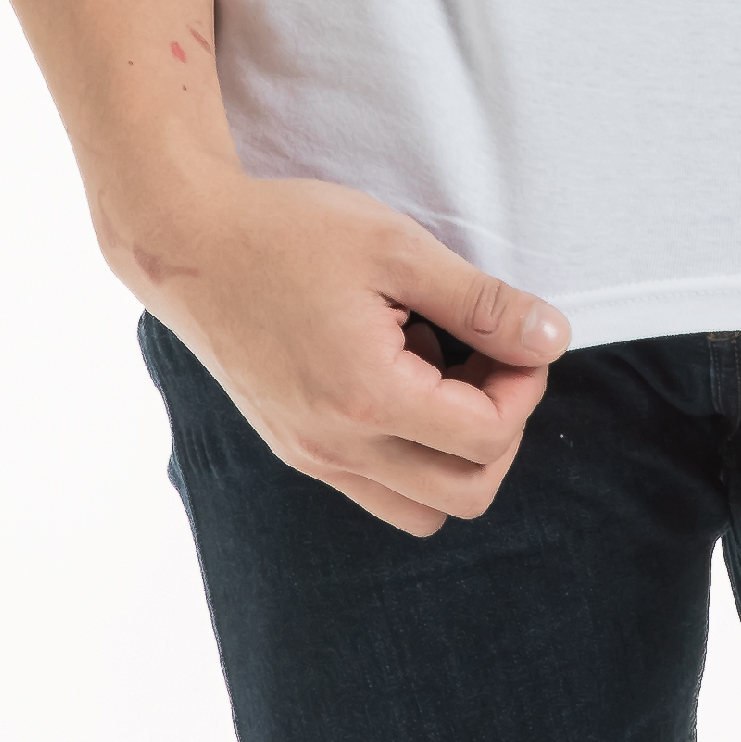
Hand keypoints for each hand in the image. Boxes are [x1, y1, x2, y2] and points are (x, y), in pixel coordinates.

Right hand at [119, 166, 567, 537]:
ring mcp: (311, 457)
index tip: (517, 335)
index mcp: (366, 398)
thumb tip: (552, 339)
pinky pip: (377, 488)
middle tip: (490, 358)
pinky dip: (410, 451)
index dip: (524, 388)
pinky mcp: (296, 448)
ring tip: (442, 370)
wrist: (187, 243)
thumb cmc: (289, 232)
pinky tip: (397, 373)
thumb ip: (481, 303)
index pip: (487, 438)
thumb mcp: (399, 249)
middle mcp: (335, 448)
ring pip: (421, 509)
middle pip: (465, 495)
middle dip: (501, 429)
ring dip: (456, 453)